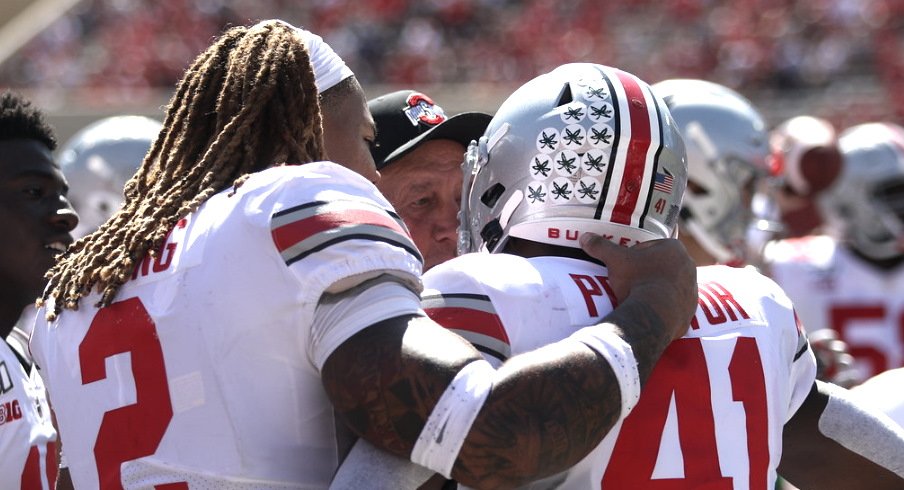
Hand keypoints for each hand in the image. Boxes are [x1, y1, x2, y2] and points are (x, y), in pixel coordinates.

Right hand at [580, 234, 695, 340]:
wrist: (653, 314)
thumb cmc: (637, 281)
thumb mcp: (615, 261)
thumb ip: (601, 247)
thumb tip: (584, 237)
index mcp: (674, 248)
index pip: (652, 247)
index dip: (636, 255)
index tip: (626, 266)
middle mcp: (689, 266)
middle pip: (663, 266)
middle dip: (649, 271)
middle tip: (630, 281)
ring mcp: (692, 288)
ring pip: (671, 284)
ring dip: (658, 288)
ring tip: (638, 297)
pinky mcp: (691, 308)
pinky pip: (675, 304)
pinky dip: (664, 306)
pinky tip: (650, 310)